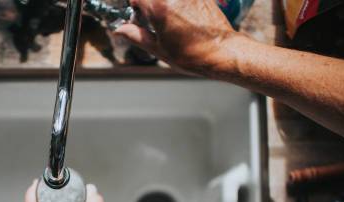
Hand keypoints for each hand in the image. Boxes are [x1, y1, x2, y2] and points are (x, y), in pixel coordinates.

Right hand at [115, 0, 240, 74]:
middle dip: (146, 4)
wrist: (222, 52)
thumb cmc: (193, 54)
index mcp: (159, 7)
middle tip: (148, 17)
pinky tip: (180, 18)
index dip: (132, 5)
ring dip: (161, 5)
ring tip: (166, 20)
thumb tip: (120, 30)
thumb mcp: (158, 49)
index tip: (134, 13)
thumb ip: (136, 35)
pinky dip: (175, 5)